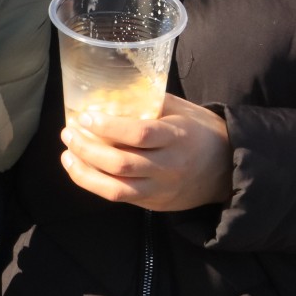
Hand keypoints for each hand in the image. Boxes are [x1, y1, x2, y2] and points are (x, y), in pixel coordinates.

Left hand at [60, 94, 232, 212]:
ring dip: (85, 172)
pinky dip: (95, 184)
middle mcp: (169, 166)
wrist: (228, 169)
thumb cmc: (202, 132)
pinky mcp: (155, 203)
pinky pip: (120, 197)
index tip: (85, 116)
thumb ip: (152, 101)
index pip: (140, 134)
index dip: (109, 126)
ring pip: (116, 188)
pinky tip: (80, 169)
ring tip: (68, 154)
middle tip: (69, 133)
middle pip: (122, 163)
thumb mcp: (183, 110)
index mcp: (178, 138)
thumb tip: (114, 91)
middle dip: (88, 149)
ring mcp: (161, 189)